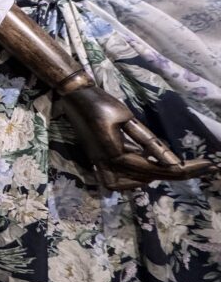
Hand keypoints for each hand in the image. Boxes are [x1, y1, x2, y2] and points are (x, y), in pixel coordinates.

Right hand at [59, 82, 212, 189]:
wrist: (74, 97)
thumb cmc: (101, 103)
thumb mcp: (127, 119)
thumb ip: (149, 143)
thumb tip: (173, 163)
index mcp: (116, 154)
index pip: (156, 168)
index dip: (184, 169)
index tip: (209, 165)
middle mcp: (107, 164)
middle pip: (148, 177)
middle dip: (178, 173)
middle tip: (204, 167)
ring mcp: (100, 164)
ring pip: (129, 184)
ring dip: (151, 178)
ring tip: (172, 168)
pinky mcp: (97, 161)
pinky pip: (115, 181)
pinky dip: (133, 178)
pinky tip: (145, 166)